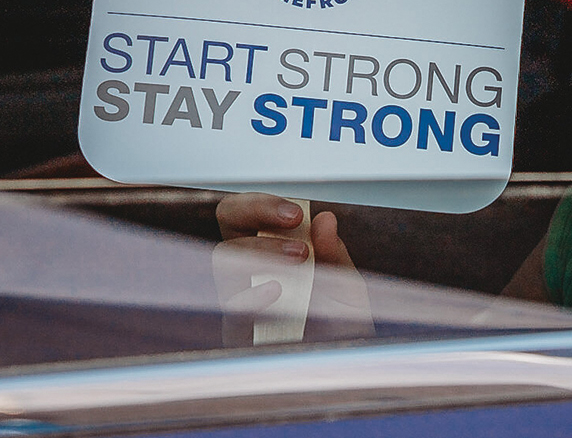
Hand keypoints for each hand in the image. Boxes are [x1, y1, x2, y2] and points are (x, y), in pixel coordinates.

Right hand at [213, 193, 371, 343]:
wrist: (344, 367)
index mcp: (271, 252)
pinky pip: (231, 307)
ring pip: (224, 259)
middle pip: (228, 222)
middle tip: (293, 220)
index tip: (297, 213)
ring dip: (261, 249)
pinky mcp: (239, 331)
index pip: (250, 214)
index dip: (264, 204)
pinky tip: (275, 290)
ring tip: (299, 257)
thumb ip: (334, 253)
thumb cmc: (339, 326)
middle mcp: (250, 270)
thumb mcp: (346, 285)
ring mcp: (240, 298)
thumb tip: (324, 219)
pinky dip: (252, 294)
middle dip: (255, 210)